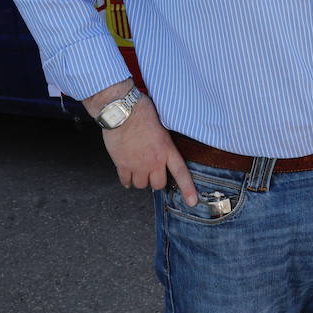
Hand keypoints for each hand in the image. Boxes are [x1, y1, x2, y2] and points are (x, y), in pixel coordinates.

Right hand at [88, 86, 196, 205]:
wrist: (121, 111)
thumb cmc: (141, 111)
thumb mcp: (161, 125)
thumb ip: (163, 141)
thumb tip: (163, 145)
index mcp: (166, 149)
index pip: (180, 173)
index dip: (188, 189)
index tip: (192, 202)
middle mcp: (154, 161)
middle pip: (158, 184)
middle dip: (156, 181)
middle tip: (153, 173)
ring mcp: (137, 165)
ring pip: (141, 185)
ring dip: (141, 180)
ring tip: (139, 171)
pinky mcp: (122, 165)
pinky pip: (126, 181)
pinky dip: (126, 180)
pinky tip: (127, 174)